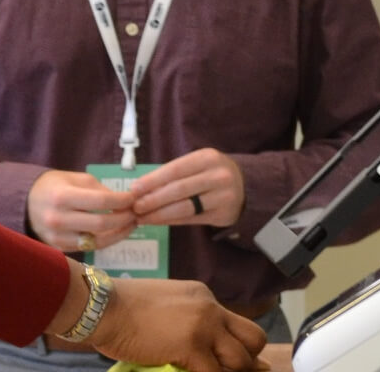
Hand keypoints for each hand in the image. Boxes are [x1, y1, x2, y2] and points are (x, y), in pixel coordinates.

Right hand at [27, 169, 137, 251]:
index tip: (133, 198)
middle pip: (102, 223)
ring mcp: (58, 237)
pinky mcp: (60, 248)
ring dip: (120, 233)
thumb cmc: (54, 186)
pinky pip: (90, 247)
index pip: (101, 201)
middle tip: (135, 212)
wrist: (26, 203)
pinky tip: (115, 232)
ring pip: (98, 241)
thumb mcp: (74, 179)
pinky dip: (106, 240)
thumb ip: (98, 189)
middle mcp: (59, 218)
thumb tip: (123, 201)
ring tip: (130, 224)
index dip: (121, 201)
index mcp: (62, 196)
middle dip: (124, 218)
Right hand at [89, 276, 268, 371]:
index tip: (229, 363)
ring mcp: (203, 326)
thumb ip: (187, 322)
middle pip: (254, 338)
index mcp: (202, 296)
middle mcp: (209, 307)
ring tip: (206, 371)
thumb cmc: (120, 309)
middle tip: (227, 370)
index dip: (236, 347)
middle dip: (247, 360)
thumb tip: (208, 351)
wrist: (100, 306)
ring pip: (242, 360)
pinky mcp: (192, 346)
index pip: (237, 324)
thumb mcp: (163, 307)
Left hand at [129, 148, 245, 227]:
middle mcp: (218, 176)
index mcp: (207, 158)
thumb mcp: (197, 164)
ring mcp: (223, 197)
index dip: (152, 181)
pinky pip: (192, 220)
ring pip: (185, 207)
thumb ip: (173, 173)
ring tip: (142, 217)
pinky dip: (172, 221)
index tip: (134, 189)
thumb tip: (141, 187)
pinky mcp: (223, 215)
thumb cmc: (211, 173)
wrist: (245, 186)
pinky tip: (158, 221)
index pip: (174, 170)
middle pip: (178, 190)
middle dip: (153, 200)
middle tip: (135, 207)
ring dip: (159, 214)